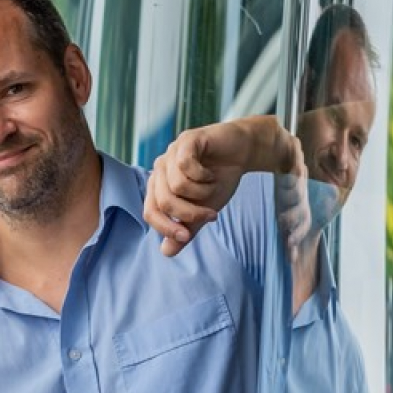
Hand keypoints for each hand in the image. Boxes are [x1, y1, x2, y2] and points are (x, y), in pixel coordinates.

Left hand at [145, 127, 248, 255]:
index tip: (187, 236)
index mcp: (159, 185)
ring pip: (177, 185)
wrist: (242, 153)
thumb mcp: (204, 210)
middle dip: (190, 213)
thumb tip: (166, 252)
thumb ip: (187, 229)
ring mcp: (171, 152)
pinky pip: (186, 164)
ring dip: (202, 193)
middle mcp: (160, 168)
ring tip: (212, 187)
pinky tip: (211, 174)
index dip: (166, 227)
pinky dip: (203, 176)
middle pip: (164, 201)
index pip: (150, 211)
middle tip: (211, 216)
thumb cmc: (220, 179)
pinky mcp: (186, 140)